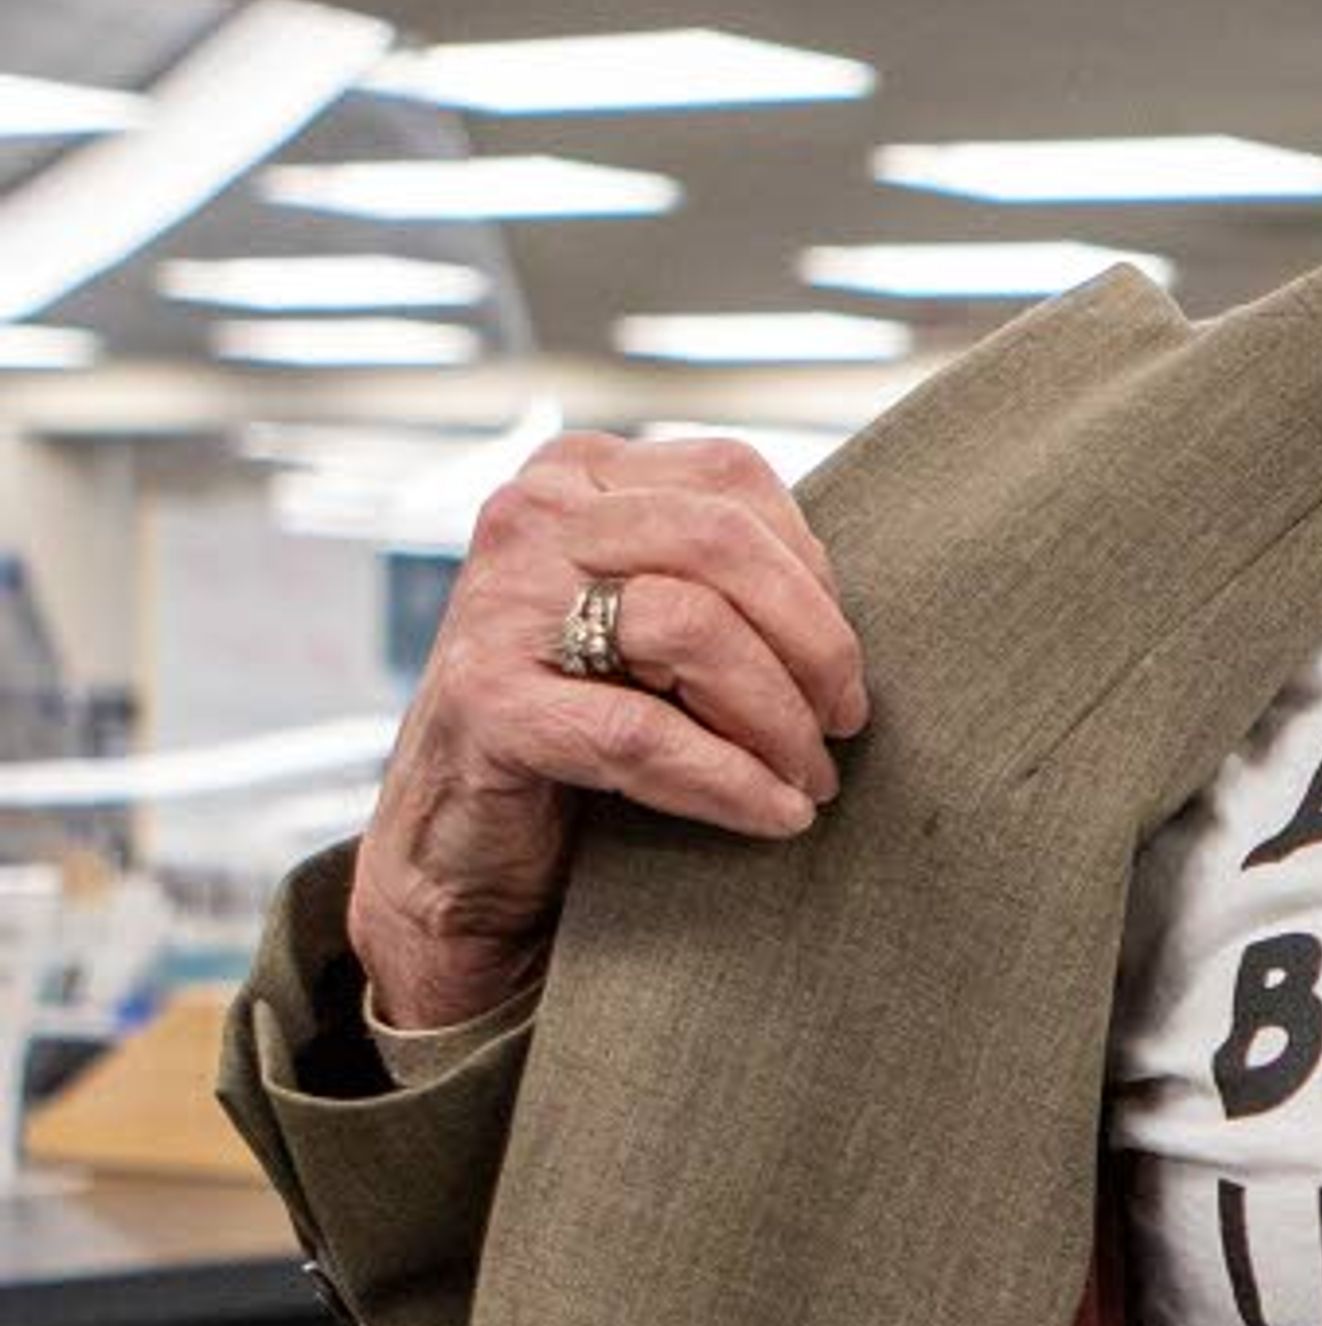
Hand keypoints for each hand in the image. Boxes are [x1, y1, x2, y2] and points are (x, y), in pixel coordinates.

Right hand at [351, 430, 870, 1023]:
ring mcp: (497, 604)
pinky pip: (642, 733)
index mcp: (578, 477)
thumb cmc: (585, 728)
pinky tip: (776, 816)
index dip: (812, 572)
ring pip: (691, 629)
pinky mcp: (486, 702)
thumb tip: (854, 600)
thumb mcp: (654, 624)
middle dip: (812, 643)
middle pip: (720, 544)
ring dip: (778, 720)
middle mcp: (529, 518)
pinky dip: (729, 782)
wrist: (464, 848)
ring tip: (810, 780)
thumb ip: (723, 580)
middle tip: (845, 725)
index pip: (732, 480)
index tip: (840, 662)